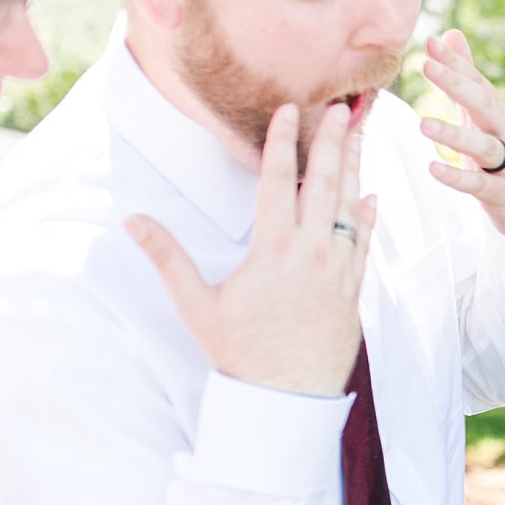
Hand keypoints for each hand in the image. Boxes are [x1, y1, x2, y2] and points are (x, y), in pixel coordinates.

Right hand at [128, 102, 371, 396]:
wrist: (286, 397)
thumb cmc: (240, 352)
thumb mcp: (197, 304)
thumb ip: (167, 258)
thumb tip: (133, 221)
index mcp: (273, 249)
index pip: (278, 181)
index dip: (283, 141)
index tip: (289, 110)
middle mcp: (311, 253)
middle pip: (324, 184)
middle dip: (331, 141)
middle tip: (340, 108)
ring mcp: (338, 270)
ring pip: (350, 209)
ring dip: (354, 169)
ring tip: (358, 136)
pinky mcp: (353, 290)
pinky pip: (364, 244)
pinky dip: (368, 217)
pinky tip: (371, 196)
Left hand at [419, 29, 504, 239]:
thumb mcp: (486, 116)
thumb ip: (467, 78)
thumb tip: (450, 33)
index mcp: (499, 115)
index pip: (479, 84)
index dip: (457, 64)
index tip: (430, 43)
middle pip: (485, 107)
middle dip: (457, 86)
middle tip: (428, 67)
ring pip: (485, 147)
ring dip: (455, 136)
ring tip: (423, 124)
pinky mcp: (503, 194)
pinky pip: (480, 186)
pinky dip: (457, 178)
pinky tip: (433, 168)